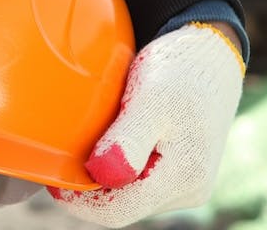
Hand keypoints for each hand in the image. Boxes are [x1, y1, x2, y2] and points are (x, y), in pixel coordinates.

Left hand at [49, 23, 244, 227]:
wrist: (212, 55)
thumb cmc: (181, 69)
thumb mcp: (152, 97)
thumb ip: (127, 139)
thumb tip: (101, 175)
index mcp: (183, 175)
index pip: (116, 211)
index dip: (78, 200)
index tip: (54, 176)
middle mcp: (190, 189)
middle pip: (123, 205)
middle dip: (93, 184)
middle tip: (69, 152)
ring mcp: (189, 183)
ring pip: (132, 194)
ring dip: (108, 173)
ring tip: (97, 139)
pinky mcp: (184, 173)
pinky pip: (143, 180)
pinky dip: (123, 164)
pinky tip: (116, 139)